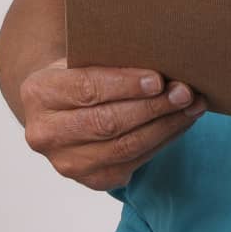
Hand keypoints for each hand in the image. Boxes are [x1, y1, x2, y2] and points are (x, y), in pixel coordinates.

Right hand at [20, 59, 207, 191]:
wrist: (60, 107)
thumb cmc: (79, 71)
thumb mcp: (82, 54)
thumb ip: (110, 54)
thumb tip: (162, 51)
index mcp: (38, 93)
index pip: (86, 89)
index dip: (124, 85)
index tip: (158, 79)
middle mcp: (45, 133)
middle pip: (107, 122)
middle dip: (152, 107)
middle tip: (185, 92)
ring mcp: (66, 162)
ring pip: (124, 147)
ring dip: (165, 126)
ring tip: (192, 106)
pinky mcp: (91, 180)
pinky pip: (134, 162)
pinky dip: (163, 141)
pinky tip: (181, 122)